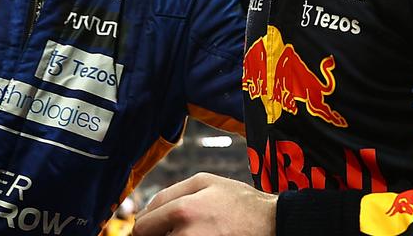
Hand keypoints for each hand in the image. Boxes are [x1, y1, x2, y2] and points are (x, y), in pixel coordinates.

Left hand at [134, 173, 275, 235]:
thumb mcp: (204, 182)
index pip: (141, 228)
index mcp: (182, 211)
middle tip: (173, 229)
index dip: (144, 228)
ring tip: (194, 231)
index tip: (152, 228)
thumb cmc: (237, 201)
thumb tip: (143, 213)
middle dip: (157, 235)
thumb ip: (168, 194)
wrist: (270, 223)